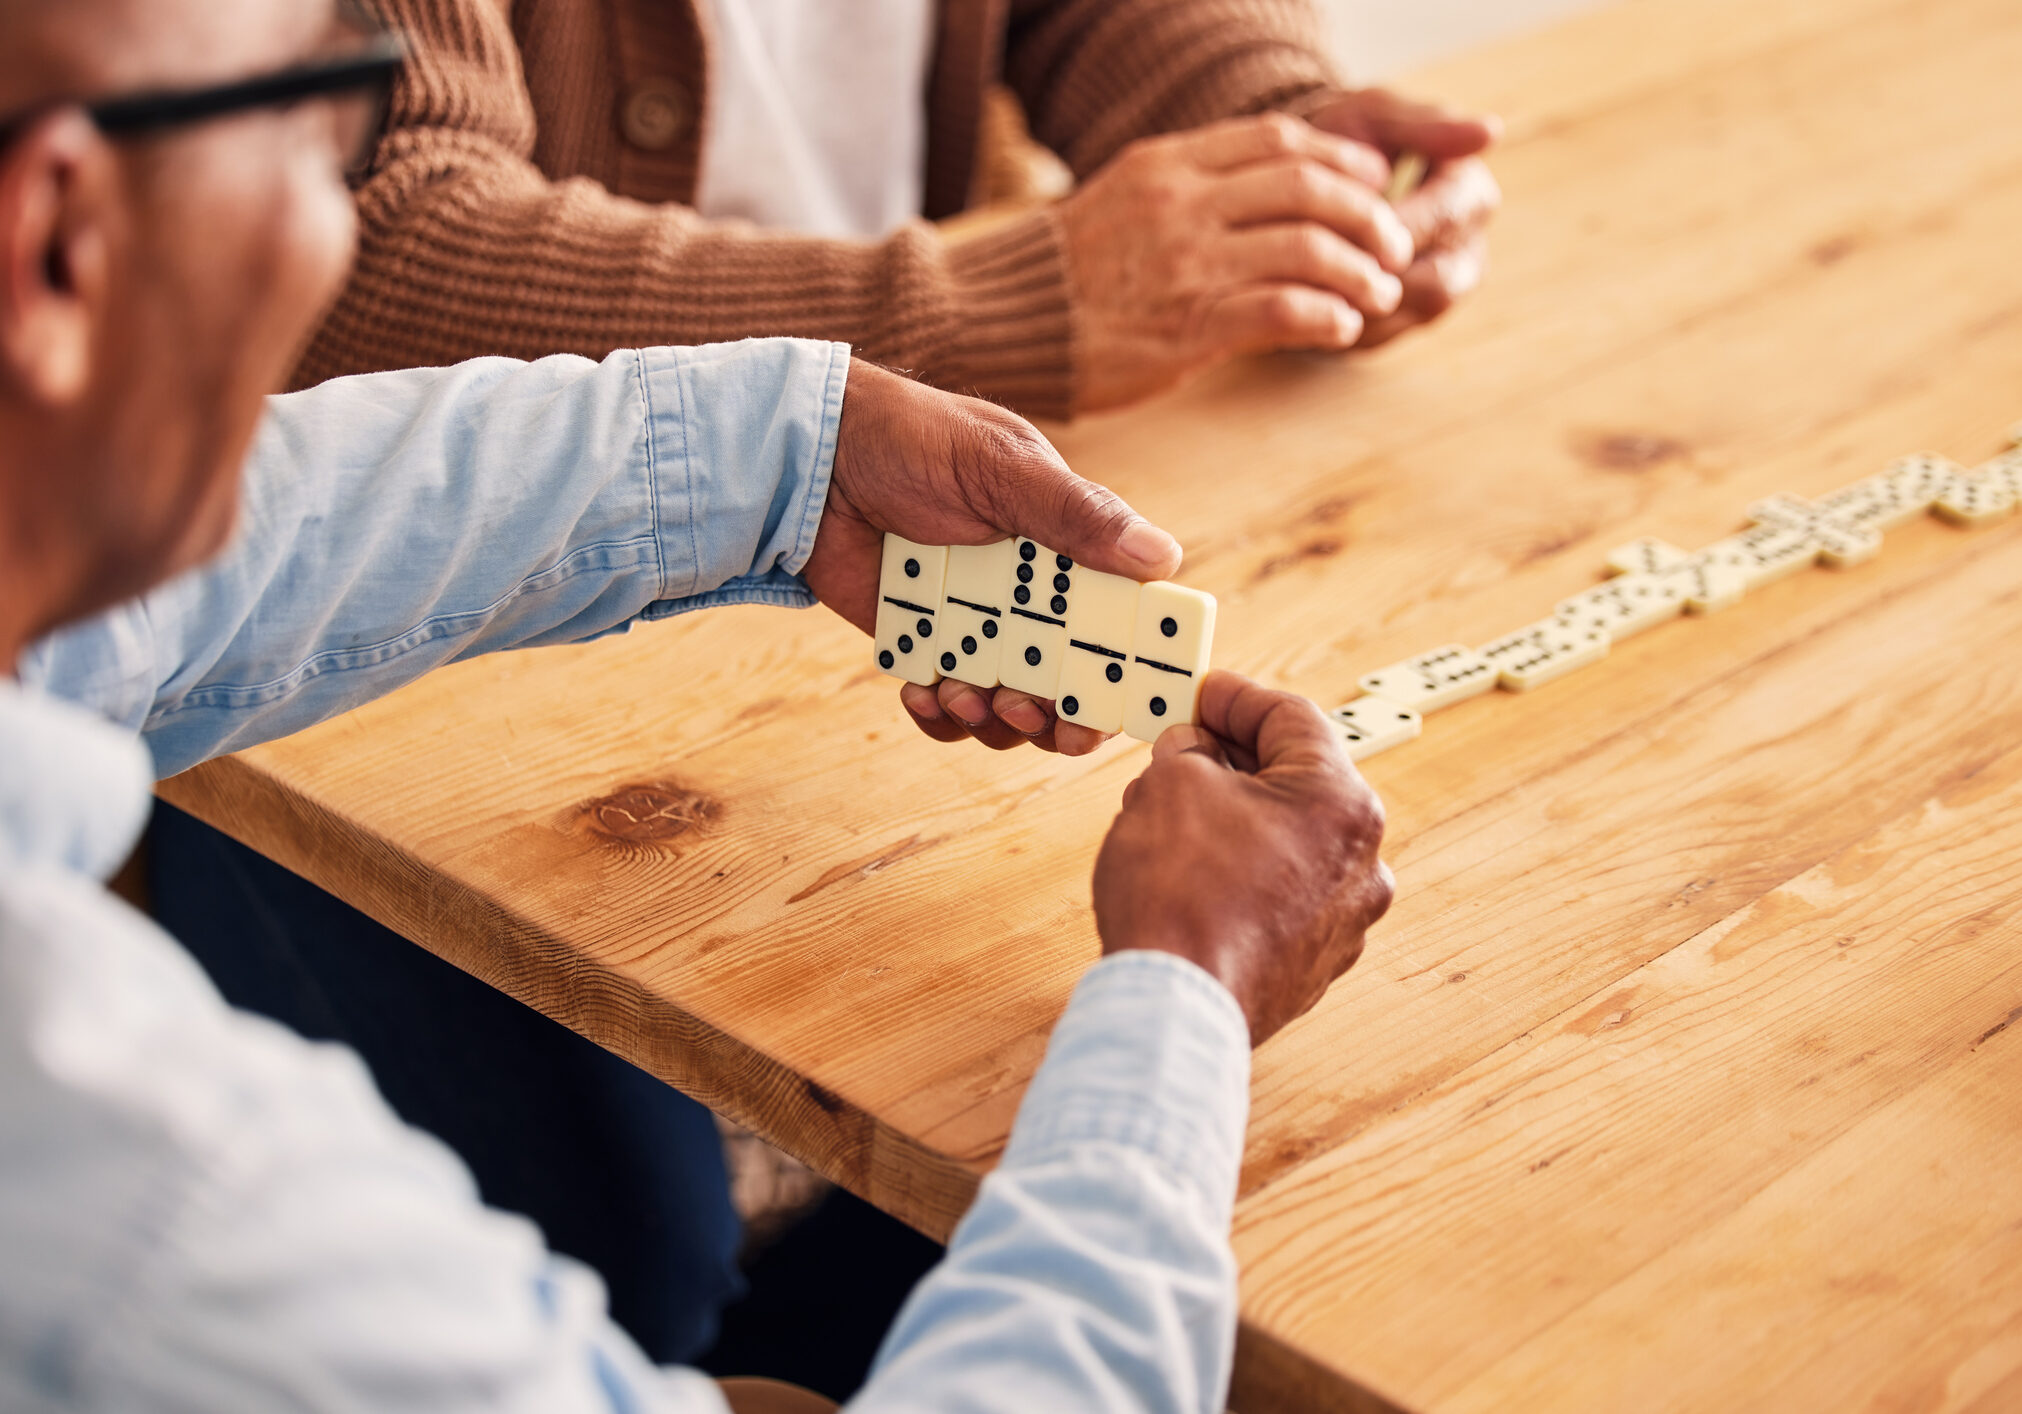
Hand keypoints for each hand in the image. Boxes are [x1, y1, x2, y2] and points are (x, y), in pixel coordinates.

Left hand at [803, 360, 1182, 754]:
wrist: (812, 456)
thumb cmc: (914, 438)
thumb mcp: (1001, 467)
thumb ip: (1076, 514)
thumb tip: (1162, 557)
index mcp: (1069, 549)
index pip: (1119, 620)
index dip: (1127, 671)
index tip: (1119, 706)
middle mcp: (1031, 595)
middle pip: (1070, 683)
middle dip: (1058, 716)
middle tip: (1031, 714)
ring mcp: (977, 624)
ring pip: (1010, 706)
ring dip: (995, 720)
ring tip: (963, 694)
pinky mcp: (923, 644)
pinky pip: (946, 704)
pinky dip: (938, 714)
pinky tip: (922, 692)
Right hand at [1058, 113, 1416, 412]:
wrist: (1003, 324)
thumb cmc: (1066, 276)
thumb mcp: (1126, 201)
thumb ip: (1191, 189)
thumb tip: (1267, 193)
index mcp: (1169, 164)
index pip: (1282, 140)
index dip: (1342, 163)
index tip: (1371, 188)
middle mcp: (1183, 204)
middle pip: (1310, 189)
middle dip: (1368, 217)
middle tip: (1393, 247)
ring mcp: (1188, 265)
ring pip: (1310, 248)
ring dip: (1362, 272)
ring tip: (1378, 293)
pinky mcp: (1191, 328)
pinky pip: (1286, 311)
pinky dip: (1330, 317)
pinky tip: (1342, 328)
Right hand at [1092, 672, 1392, 1045]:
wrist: (1176, 1007)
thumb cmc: (1179, 895)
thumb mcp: (1169, 784)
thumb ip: (1188, 749)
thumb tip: (1195, 749)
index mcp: (1343, 802)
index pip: (1291, 718)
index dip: (1235, 697)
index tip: (1200, 694)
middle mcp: (1364, 862)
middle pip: (1297, 782)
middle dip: (1234, 760)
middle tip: (1182, 749)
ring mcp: (1345, 920)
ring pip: (1289, 841)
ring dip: (1238, 818)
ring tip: (1176, 816)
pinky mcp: (1315, 963)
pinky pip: (1282, 895)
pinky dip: (1244, 874)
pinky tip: (1194, 875)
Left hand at [1302, 88, 1502, 347]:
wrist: (1308, 180)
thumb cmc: (1345, 141)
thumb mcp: (1375, 116)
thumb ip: (1424, 124)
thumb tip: (1492, 130)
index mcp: (1471, 195)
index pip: (1440, 221)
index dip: (1384, 225)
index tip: (1328, 216)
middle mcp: (1465, 253)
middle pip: (1432, 284)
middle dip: (1369, 274)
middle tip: (1307, 262)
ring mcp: (1437, 296)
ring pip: (1402, 319)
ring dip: (1349, 305)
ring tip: (1297, 282)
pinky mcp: (1399, 326)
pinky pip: (1373, 340)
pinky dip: (1333, 324)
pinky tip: (1295, 301)